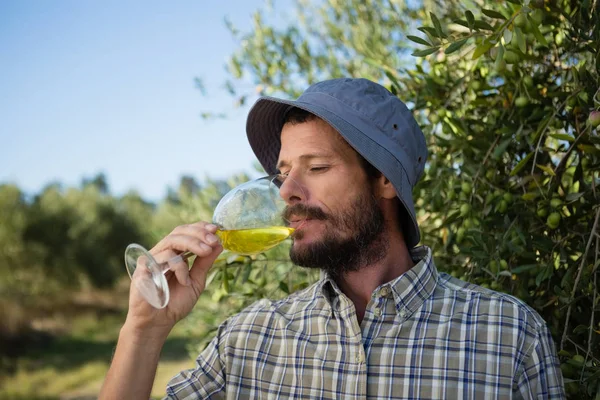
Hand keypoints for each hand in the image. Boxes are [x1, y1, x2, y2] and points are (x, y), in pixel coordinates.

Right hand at [125, 222, 222, 337]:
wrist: (158, 323)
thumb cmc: (175, 303)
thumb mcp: (196, 281)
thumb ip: (205, 263)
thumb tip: (219, 244)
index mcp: (174, 254)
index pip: (185, 232)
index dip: (200, 227)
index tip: (216, 229)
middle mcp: (162, 253)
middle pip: (179, 232)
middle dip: (199, 233)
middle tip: (213, 240)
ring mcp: (151, 259)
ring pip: (172, 240)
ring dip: (192, 244)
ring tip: (206, 252)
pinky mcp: (143, 268)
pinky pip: (164, 258)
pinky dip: (179, 267)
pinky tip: (185, 281)